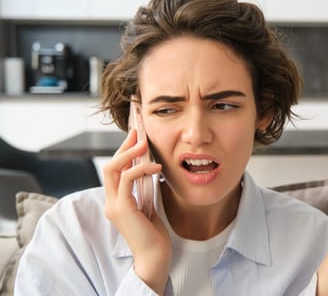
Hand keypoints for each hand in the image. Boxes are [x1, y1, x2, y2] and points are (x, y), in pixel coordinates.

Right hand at [103, 129, 169, 293]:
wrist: (155, 255)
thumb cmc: (154, 233)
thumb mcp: (148, 204)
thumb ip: (143, 189)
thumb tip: (148, 168)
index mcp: (116, 201)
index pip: (115, 171)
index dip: (123, 152)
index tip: (135, 137)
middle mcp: (111, 202)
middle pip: (110, 166)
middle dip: (124, 147)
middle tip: (138, 132)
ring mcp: (113, 205)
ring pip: (113, 169)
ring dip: (130, 153)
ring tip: (145, 143)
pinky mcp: (122, 208)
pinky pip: (128, 179)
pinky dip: (142, 168)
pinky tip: (157, 167)